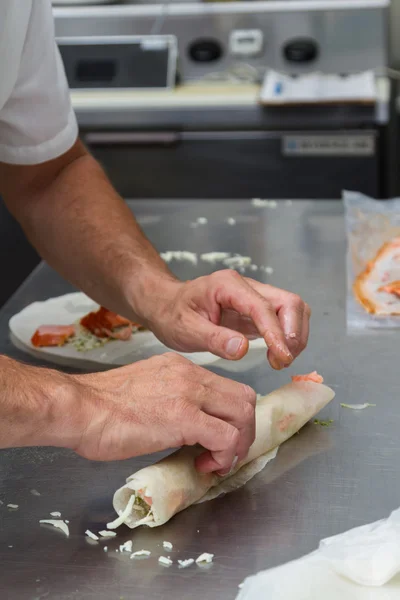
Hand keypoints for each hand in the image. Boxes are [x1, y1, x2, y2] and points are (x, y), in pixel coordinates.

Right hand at [66, 353, 255, 473]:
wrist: (79, 408)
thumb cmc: (99, 406)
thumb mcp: (144, 390)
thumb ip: (169, 399)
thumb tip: (183, 425)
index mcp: (181, 368)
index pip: (227, 387)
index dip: (232, 416)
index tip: (219, 438)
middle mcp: (190, 375)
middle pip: (244, 397)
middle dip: (244, 430)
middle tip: (226, 453)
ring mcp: (190, 394)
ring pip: (243, 414)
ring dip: (238, 444)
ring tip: (217, 461)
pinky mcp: (185, 418)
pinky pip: (226, 437)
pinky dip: (225, 456)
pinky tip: (205, 465)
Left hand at [144, 272, 310, 369]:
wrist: (166, 306)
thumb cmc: (172, 315)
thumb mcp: (185, 329)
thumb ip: (214, 339)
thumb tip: (242, 349)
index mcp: (228, 285)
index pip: (263, 307)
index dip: (276, 333)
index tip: (282, 357)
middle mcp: (246, 286)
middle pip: (289, 302)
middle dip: (293, 333)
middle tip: (281, 361)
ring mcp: (255, 296)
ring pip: (292, 309)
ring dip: (295, 336)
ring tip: (280, 360)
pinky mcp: (258, 310)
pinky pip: (284, 319)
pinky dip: (288, 337)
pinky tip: (277, 355)